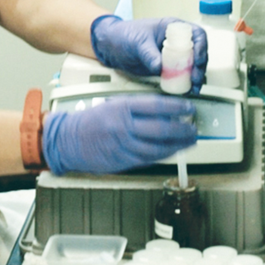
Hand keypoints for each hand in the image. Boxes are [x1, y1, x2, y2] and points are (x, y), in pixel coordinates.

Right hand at [42, 94, 196, 174]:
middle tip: (193, 128)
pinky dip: (164, 155)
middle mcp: (124, 126)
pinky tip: (173, 151)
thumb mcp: (113, 104)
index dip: (177, 106)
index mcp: (122, 107)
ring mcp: (124, 145)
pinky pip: (149, 159)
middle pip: (161, 128)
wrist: (71, 139)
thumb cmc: (93, 120)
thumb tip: (165, 109)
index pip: (156, 105)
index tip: (189, 107)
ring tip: (189, 141)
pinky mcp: (123, 161)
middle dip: (182, 129)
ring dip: (178, 145)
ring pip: (158, 147)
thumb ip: (137, 107)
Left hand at [90, 15, 207, 92]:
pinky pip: (180, 76)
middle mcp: (176, 41)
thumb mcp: (137, 43)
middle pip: (198, 53)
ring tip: (192, 89)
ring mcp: (173, 56)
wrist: (110, 46)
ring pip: (192, 66)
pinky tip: (184, 91)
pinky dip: (184, 84)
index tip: (197, 60)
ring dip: (194, 78)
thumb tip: (160, 68)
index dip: (201, 47)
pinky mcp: (167, 69)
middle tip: (194, 79)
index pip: (196, 34)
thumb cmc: (123, 35)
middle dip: (199, 67)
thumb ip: (149, 54)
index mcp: (172, 28)